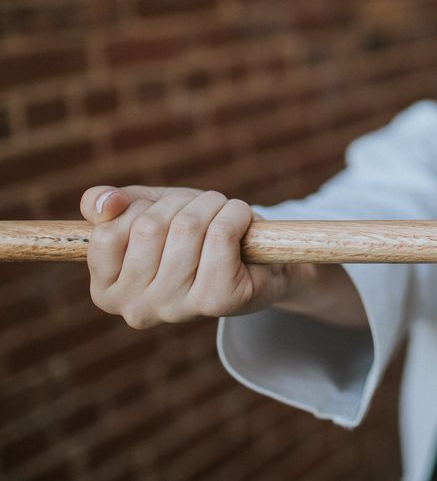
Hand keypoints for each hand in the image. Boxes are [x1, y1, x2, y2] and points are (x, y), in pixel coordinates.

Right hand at [79, 185, 290, 328]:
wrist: (257, 260)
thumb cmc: (194, 235)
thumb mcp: (145, 211)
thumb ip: (107, 204)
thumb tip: (103, 204)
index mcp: (107, 292)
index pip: (108, 233)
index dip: (141, 208)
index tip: (164, 213)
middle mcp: (136, 309)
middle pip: (149, 226)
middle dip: (181, 203)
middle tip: (203, 210)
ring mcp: (177, 310)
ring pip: (187, 226)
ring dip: (212, 204)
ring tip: (223, 214)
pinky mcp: (218, 301)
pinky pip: (221, 234)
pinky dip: (236, 213)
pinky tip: (242, 223)